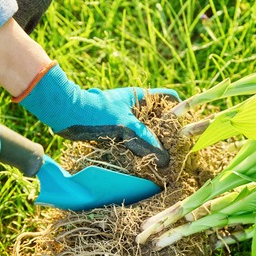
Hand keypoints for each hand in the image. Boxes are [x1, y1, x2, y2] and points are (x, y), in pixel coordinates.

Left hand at [16, 62, 178, 166]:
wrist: (67, 114)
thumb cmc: (96, 112)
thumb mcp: (125, 125)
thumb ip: (146, 139)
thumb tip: (164, 157)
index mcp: (140, 96)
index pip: (168, 97)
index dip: (180, 108)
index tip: (188, 125)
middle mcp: (135, 106)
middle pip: (159, 116)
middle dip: (169, 131)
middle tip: (179, 148)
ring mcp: (125, 117)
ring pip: (148, 129)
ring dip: (156, 142)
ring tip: (166, 158)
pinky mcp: (116, 129)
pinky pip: (135, 138)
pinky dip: (142, 147)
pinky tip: (147, 159)